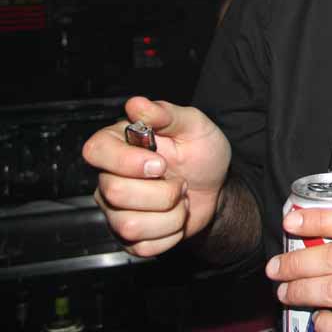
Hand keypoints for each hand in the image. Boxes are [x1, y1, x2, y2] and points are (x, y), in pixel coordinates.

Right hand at [82, 96, 231, 256]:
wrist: (216, 188)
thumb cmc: (201, 154)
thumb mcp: (194, 126)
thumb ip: (167, 114)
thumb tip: (136, 105)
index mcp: (119, 145)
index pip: (95, 150)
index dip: (126, 160)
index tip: (159, 163)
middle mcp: (109, 178)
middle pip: (115, 192)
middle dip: (162, 191)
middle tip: (180, 182)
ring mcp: (115, 210)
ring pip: (129, 225)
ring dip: (170, 214)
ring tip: (178, 199)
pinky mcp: (127, 238)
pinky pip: (143, 245)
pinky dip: (171, 234)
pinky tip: (175, 217)